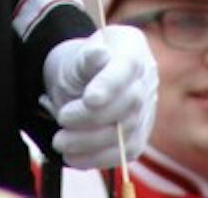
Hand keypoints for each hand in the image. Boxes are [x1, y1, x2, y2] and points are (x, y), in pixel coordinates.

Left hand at [41, 26, 156, 168]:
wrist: (80, 84)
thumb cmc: (77, 67)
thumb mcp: (75, 57)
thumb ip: (85, 58)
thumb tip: (98, 54)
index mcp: (133, 48)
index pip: (128, 67)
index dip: (110, 84)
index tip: (89, 99)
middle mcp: (146, 79)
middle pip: (130, 104)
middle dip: (92, 117)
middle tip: (62, 119)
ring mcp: (147, 109)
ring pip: (127, 133)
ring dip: (90, 142)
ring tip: (60, 142)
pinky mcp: (139, 136)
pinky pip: (124, 153)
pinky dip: (97, 159)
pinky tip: (72, 156)